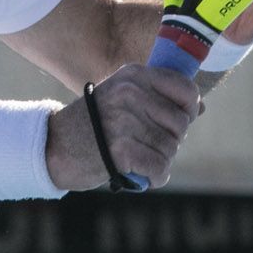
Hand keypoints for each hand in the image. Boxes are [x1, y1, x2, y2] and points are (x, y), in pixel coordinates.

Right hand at [45, 65, 201, 190]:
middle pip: (181, 123)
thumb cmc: (92, 125)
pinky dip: (155, 177)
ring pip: (171, 147)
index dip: (188, 109)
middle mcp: (130, 93)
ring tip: (139, 158)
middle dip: (171, 139)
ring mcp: (125, 120)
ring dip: (160, 159)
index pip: (186, 88)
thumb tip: (200, 108)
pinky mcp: (121, 149)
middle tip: (147, 144)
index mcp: (133, 76)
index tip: (176, 121)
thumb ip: (158, 99)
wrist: (52, 147)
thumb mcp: (121, 98)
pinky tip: (142, 174)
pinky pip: (160, 167)